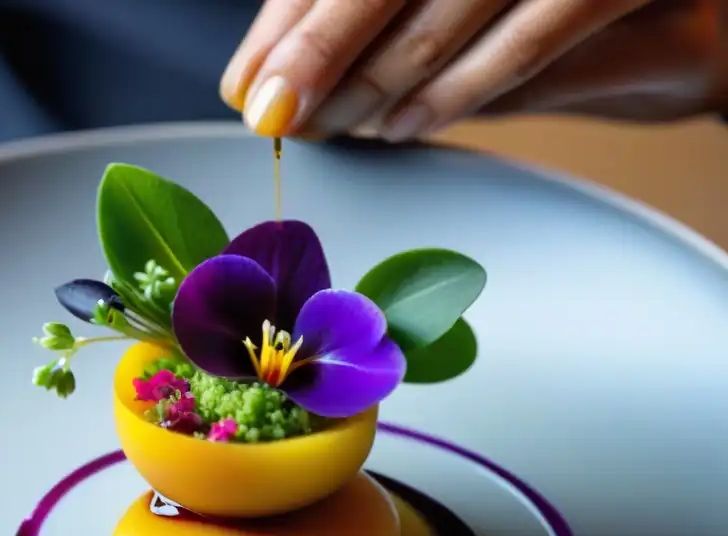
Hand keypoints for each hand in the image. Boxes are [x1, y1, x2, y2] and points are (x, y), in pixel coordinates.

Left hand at [220, 0, 724, 140]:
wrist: (712, 23)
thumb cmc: (582, 15)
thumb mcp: (475, 12)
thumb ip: (393, 32)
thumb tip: (290, 76)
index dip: (296, 15)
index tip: (250, 78)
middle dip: (320, 42)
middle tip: (272, 107)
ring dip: (380, 73)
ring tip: (334, 126)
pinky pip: (537, 29)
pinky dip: (461, 85)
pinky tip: (404, 126)